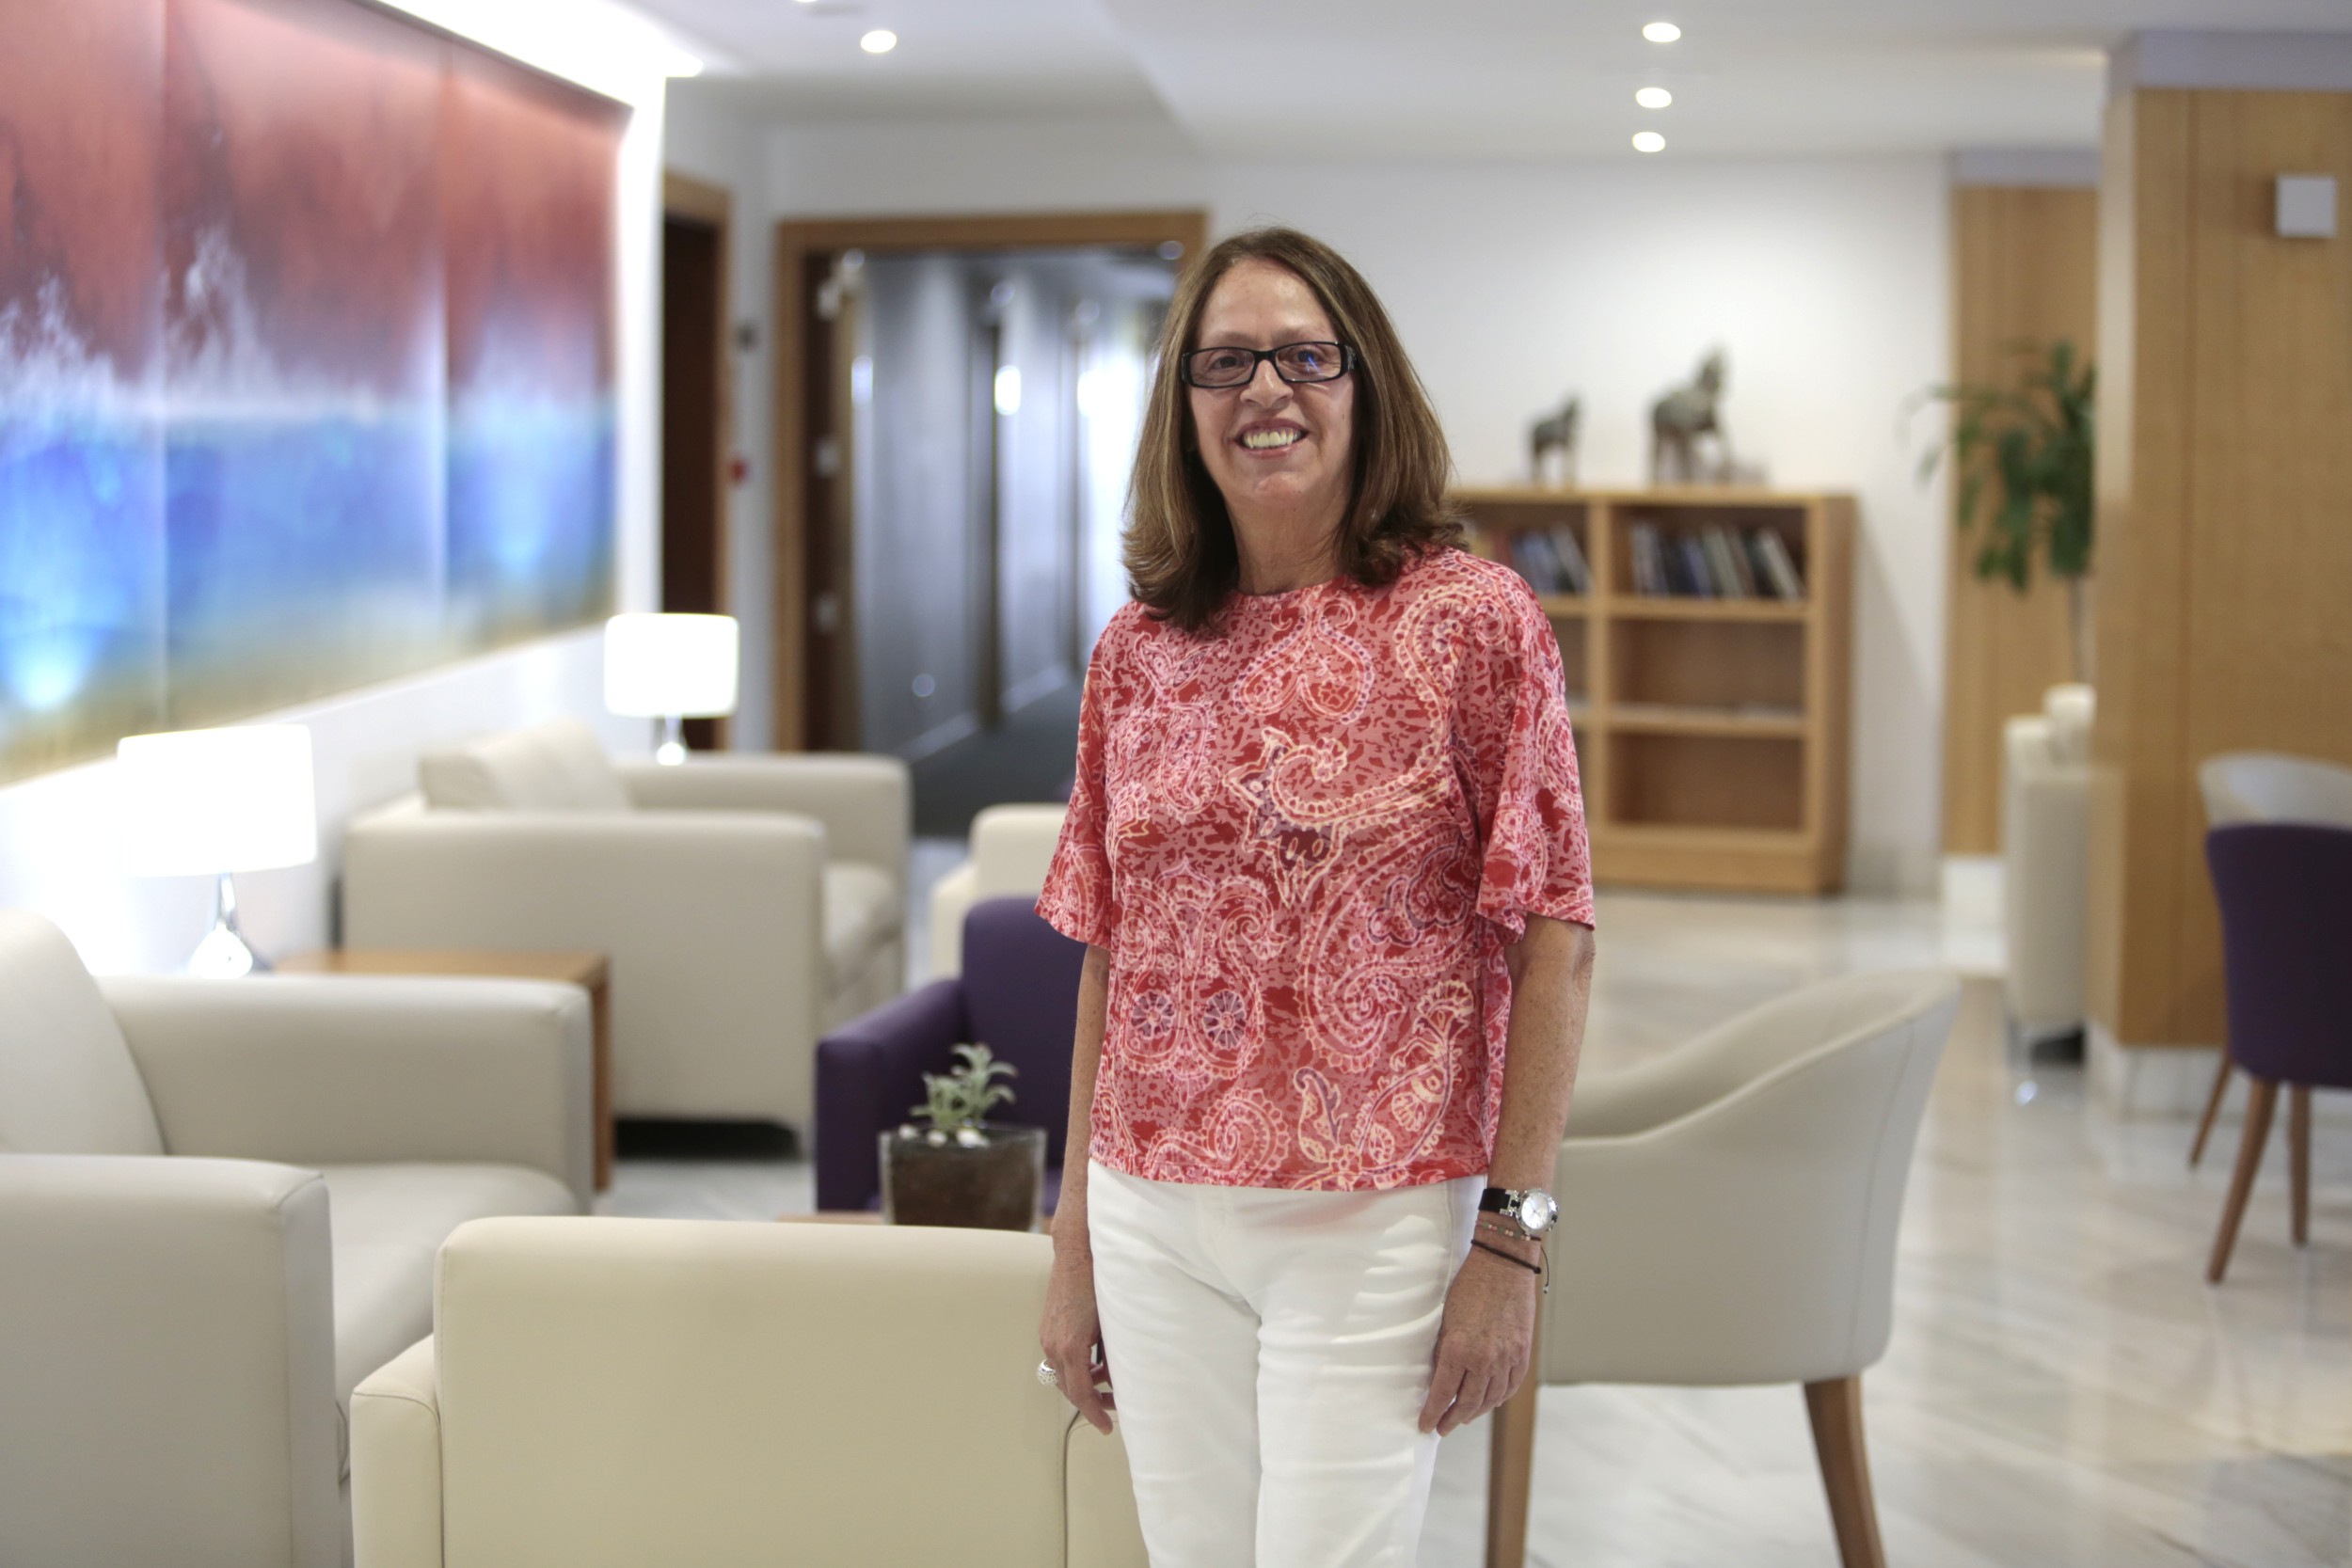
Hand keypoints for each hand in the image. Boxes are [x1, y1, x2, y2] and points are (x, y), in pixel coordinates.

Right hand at [1040, 1249, 1115, 1433]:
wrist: (1078, 1253)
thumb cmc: (1099, 1284)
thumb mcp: (1112, 1324)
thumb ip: (1114, 1356)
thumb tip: (1120, 1380)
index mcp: (1070, 1347)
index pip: (1080, 1394)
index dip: (1095, 1413)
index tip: (1107, 1427)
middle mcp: (1053, 1345)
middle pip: (1069, 1388)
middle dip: (1090, 1402)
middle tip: (1112, 1408)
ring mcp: (1048, 1336)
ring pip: (1063, 1374)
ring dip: (1083, 1383)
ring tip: (1106, 1382)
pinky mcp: (1048, 1328)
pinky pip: (1060, 1358)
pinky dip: (1076, 1367)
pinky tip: (1094, 1362)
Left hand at [1418, 1237, 1539, 1435]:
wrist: (1502, 1265)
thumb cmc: (1468, 1286)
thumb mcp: (1445, 1319)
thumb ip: (1444, 1350)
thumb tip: (1439, 1376)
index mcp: (1458, 1349)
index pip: (1443, 1393)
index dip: (1432, 1413)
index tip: (1424, 1425)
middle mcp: (1484, 1359)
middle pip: (1467, 1403)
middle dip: (1452, 1419)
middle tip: (1442, 1428)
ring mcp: (1507, 1358)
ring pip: (1491, 1399)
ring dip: (1475, 1412)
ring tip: (1463, 1417)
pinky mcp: (1522, 1353)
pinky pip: (1510, 1386)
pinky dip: (1498, 1398)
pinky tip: (1489, 1402)